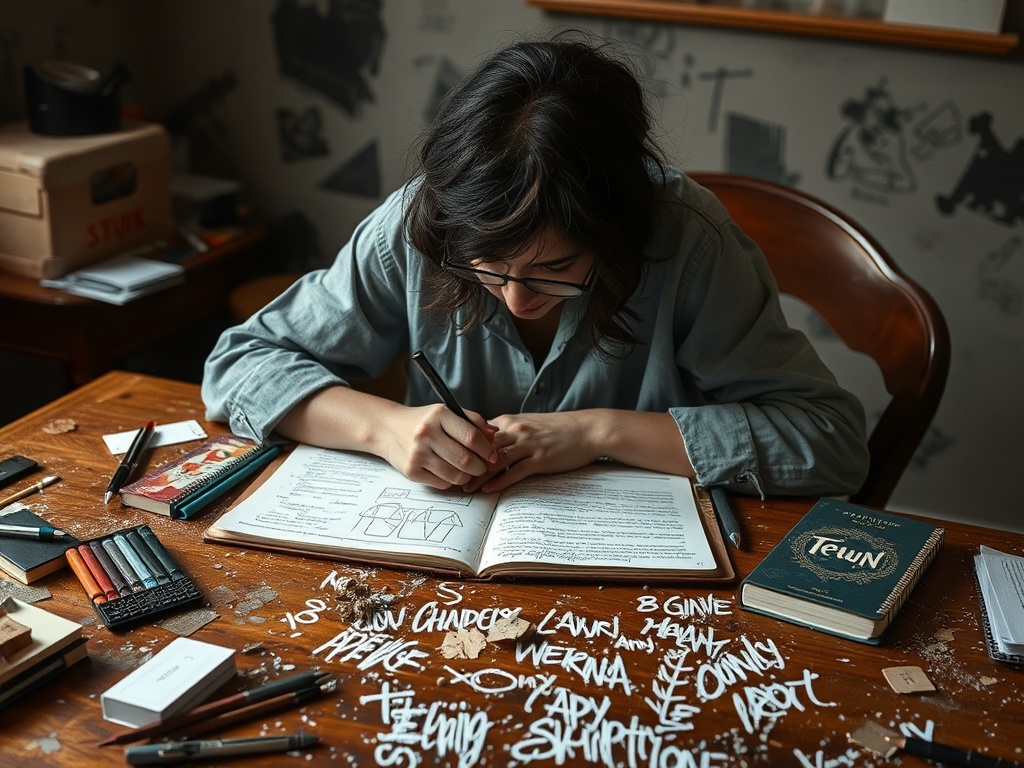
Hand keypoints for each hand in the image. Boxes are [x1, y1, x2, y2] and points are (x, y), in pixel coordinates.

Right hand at [379, 404, 497, 489]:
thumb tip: (494, 435)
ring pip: (455, 475)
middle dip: (480, 467)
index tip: (493, 456)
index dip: (487, 449)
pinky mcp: (411, 471)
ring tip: (468, 471)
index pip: (472, 437)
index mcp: (439, 415)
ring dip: (467, 477)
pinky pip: (442, 483)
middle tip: (482, 467)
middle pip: (465, 460)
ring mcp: (417, 453)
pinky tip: (449, 472)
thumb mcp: (447, 413)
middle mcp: (426, 433)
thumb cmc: (425, 421)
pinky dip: (451, 481)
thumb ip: (473, 421)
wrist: (389, 429)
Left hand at [464, 411, 599, 493]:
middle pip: (482, 447)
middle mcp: (516, 430)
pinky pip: (515, 471)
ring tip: (465, 489)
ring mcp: (529, 444)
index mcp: (510, 421)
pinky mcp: (541, 458)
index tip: (450, 460)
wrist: (588, 429)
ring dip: (478, 475)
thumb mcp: (529, 424)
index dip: (463, 447)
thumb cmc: (558, 429)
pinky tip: (489, 490)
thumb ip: (508, 432)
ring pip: (496, 460)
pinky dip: (500, 481)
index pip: (478, 434)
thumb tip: (487, 444)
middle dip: (465, 463)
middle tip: (451, 478)